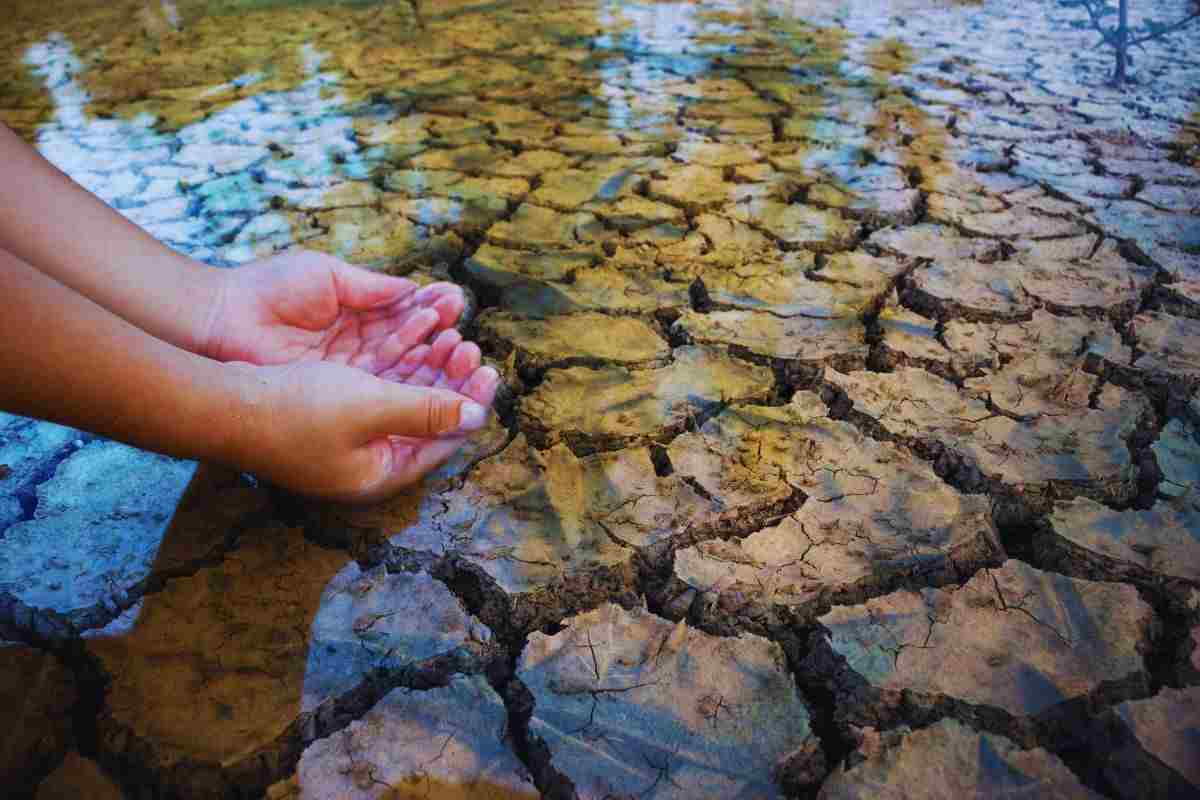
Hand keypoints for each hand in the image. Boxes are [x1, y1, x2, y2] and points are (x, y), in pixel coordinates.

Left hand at [201, 249, 468, 379]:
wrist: (221, 319)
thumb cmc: (267, 289)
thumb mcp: (327, 276)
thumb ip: (372, 287)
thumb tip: (415, 290)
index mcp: (355, 313)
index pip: (404, 315)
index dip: (431, 310)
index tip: (456, 302)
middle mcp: (357, 347)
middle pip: (410, 347)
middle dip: (440, 340)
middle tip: (464, 334)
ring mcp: (348, 373)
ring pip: (401, 370)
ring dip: (432, 362)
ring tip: (457, 348)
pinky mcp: (336, 394)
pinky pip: (380, 389)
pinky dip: (408, 380)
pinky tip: (432, 368)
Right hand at [231, 360, 496, 502]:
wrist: (222, 403)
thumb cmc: (295, 409)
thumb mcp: (371, 407)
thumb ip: (427, 411)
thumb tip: (478, 416)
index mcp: (382, 473)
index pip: (444, 441)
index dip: (471, 404)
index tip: (491, 370)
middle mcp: (368, 463)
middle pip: (427, 420)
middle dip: (451, 381)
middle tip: (470, 347)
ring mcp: (347, 442)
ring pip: (403, 401)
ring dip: (426, 368)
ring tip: (448, 335)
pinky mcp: (329, 418)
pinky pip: (378, 390)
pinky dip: (397, 365)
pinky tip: (411, 338)